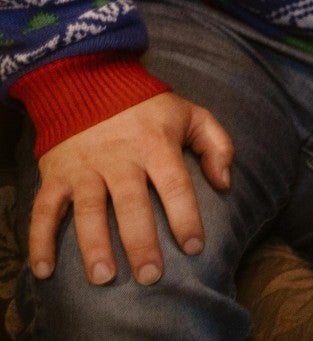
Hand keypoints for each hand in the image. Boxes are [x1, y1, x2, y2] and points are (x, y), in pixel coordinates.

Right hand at [31, 91, 233, 286]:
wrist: (90, 82)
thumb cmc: (148, 108)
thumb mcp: (190, 114)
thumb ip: (216, 144)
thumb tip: (225, 183)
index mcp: (156, 145)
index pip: (175, 186)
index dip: (186, 218)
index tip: (193, 248)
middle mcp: (119, 159)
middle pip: (131, 205)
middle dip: (141, 243)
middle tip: (150, 276)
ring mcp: (85, 168)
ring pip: (89, 211)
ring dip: (94, 246)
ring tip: (104, 278)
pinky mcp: (56, 174)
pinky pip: (44, 210)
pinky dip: (40, 240)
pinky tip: (44, 270)